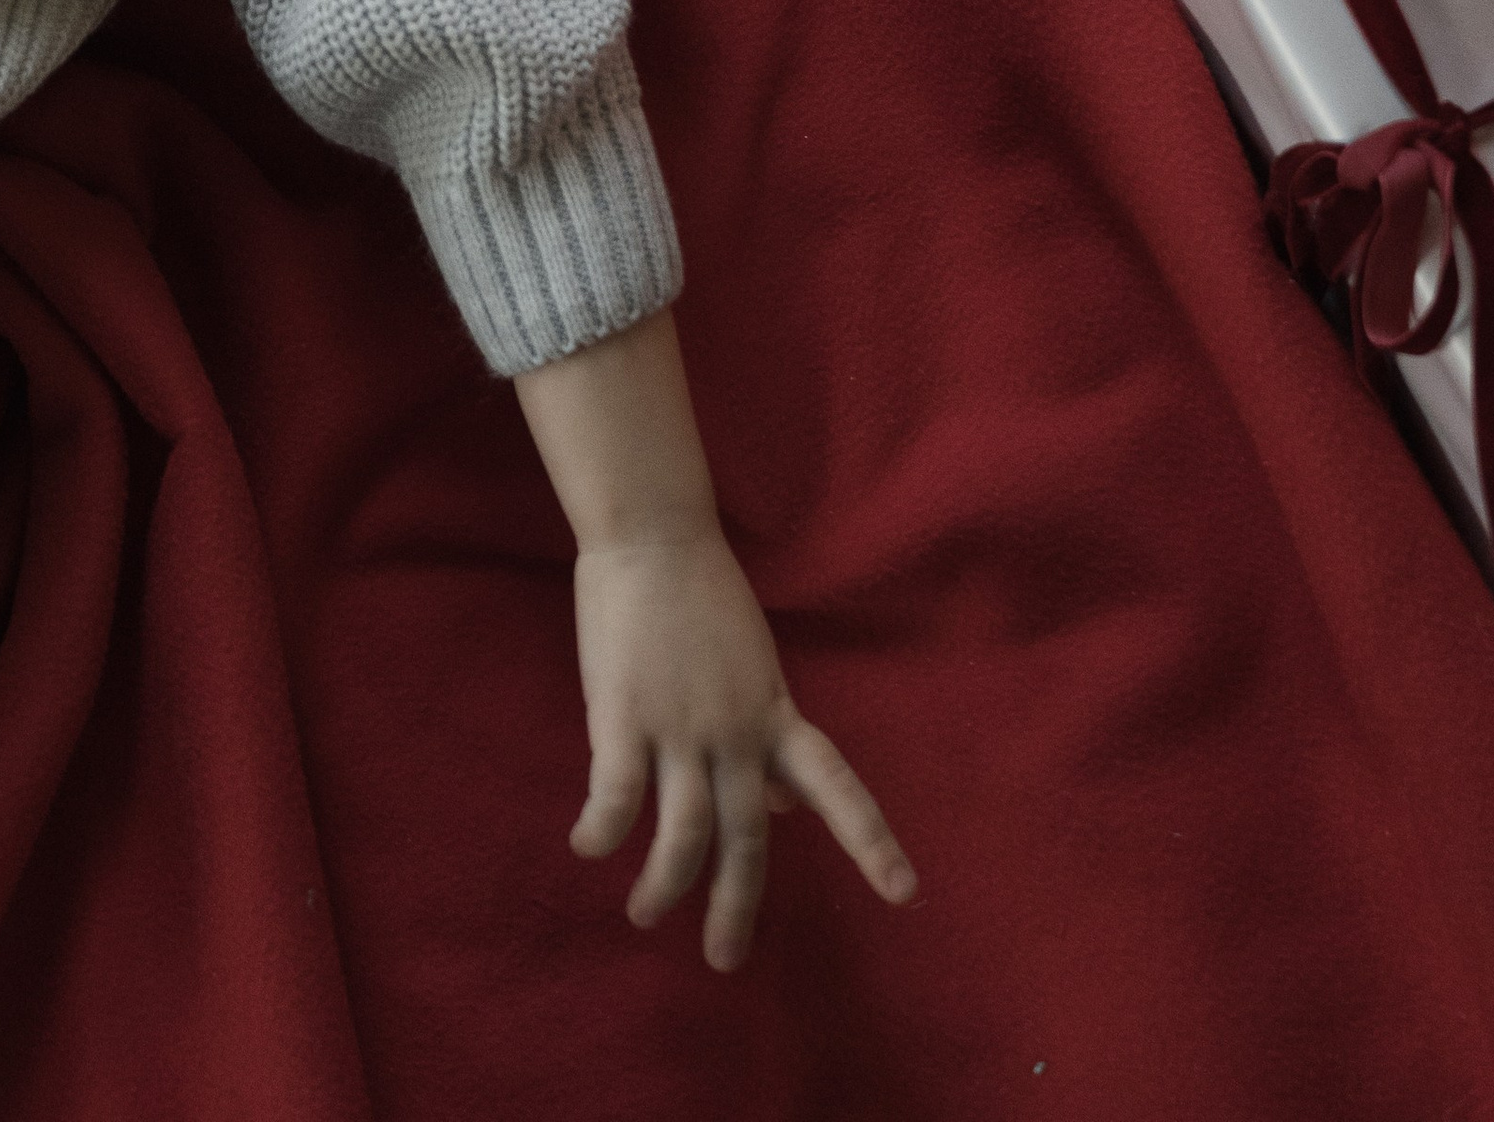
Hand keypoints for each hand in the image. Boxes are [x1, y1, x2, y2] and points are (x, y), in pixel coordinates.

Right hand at [513, 310, 911, 971]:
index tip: (905, 895)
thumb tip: (783, 808)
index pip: (837, 787)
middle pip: (746, 840)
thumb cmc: (701, 597)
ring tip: (644, 914)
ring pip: (682, 836)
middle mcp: (738, 732)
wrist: (652, 534)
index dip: (870, 841)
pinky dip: (602, 831)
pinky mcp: (625, 717)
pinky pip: (616, 798)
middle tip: (724, 959)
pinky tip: (588, 848)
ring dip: (663, 887)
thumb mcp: (754, 671)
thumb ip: (767, 741)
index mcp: (776, 716)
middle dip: (736, 907)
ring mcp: (682, 727)